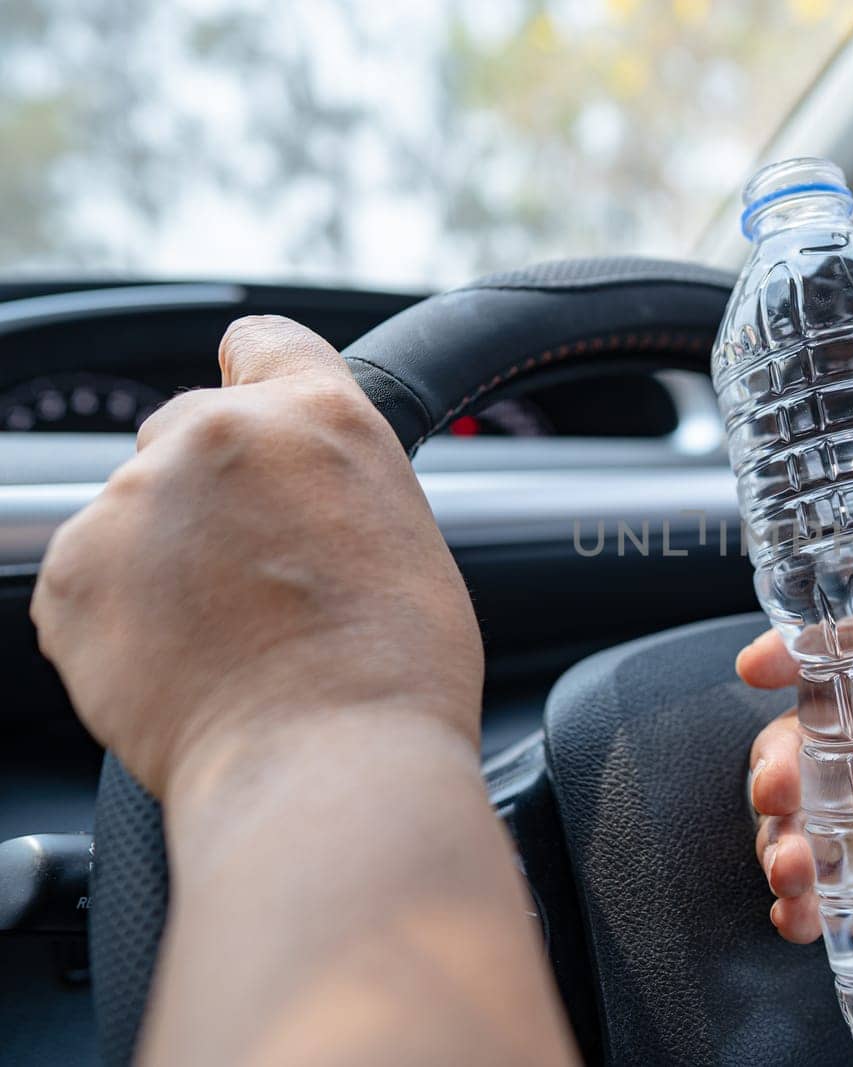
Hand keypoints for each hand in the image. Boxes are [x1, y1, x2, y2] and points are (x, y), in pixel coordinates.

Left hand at [30, 315, 483, 796]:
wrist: (327, 768)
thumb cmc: (394, 673)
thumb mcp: (402, 534)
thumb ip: (333, 483)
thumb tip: (295, 502)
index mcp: (318, 415)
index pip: (262, 343)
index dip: (261, 383)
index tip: (256, 420)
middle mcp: (216, 434)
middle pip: (188, 431)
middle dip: (212, 493)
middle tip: (260, 579)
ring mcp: (134, 501)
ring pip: (138, 513)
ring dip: (166, 559)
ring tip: (228, 640)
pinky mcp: (73, 576)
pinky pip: (93, 582)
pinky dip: (124, 618)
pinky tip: (184, 664)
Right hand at [738, 570, 852, 1003]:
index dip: (801, 655)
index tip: (762, 665)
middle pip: (817, 743)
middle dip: (778, 763)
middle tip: (782, 791)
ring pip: (816, 819)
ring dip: (784, 838)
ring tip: (795, 867)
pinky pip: (840, 894)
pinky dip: (806, 904)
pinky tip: (803, 913)